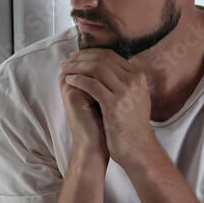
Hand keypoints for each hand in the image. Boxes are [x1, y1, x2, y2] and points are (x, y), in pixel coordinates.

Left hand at [59, 48, 157, 167]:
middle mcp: (133, 80)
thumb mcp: (134, 97)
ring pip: (96, 68)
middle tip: (67, 61)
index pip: (110, 55)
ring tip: (65, 69)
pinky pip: (91, 84)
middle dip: (81, 58)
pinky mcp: (114, 104)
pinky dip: (78, 80)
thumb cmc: (131, 125)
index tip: (76, 57)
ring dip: (77, 67)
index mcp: (138, 76)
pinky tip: (70, 80)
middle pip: (102, 59)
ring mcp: (125, 91)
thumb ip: (124, 81)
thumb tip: (106, 67)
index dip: (90, 54)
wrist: (138, 148)